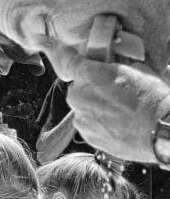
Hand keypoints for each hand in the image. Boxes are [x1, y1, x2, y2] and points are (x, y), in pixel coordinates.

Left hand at [44, 43, 169, 162]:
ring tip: (117, 110)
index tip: (55, 48)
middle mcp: (79, 96)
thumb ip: (115, 67)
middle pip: (77, 87)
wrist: (159, 131)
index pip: (68, 61)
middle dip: (90, 87)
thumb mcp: (137, 69)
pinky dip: (97, 122)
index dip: (63, 53)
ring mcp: (80, 117)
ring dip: (93, 106)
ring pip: (81, 107)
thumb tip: (112, 67)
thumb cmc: (152, 98)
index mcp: (90, 74)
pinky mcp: (86, 135)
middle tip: (111, 91)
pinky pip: (87, 123)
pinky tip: (116, 123)